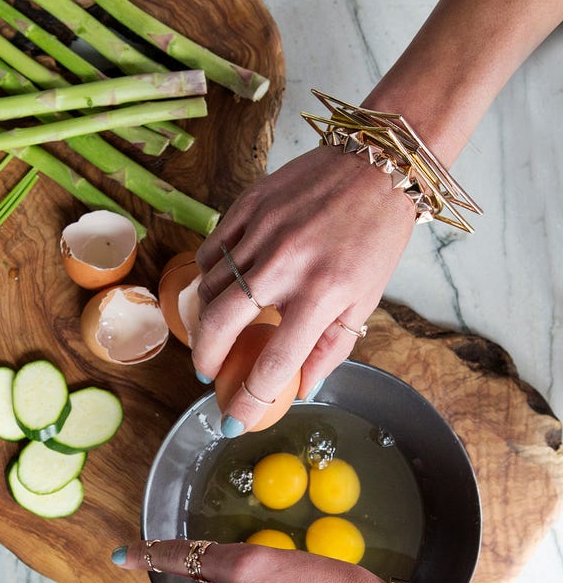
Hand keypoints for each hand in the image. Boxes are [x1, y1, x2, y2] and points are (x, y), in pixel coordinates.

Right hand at [192, 146, 415, 430]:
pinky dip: (208, 276)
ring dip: (206, 319)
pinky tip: (220, 288)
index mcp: (323, 293)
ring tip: (215, 332)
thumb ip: (331, 348)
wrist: (377, 166)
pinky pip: (210, 252)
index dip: (250, 397)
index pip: (275, 362)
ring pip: (208, 289)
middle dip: (205, 358)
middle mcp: (286, 264)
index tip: (236, 417)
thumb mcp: (365, 300)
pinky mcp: (247, 207)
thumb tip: (301, 388)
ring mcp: (262, 232)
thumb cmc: (375, 236)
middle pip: (221, 325)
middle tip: (207, 373)